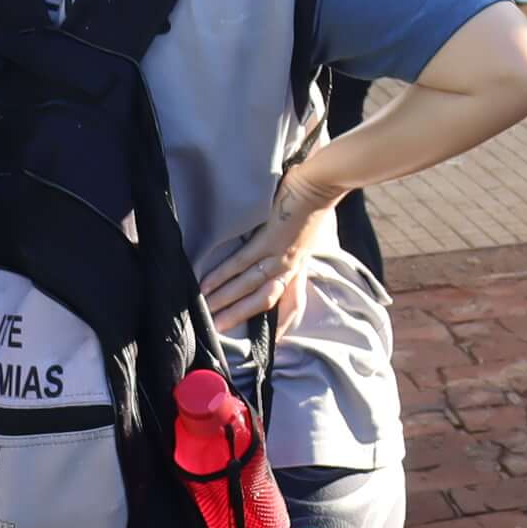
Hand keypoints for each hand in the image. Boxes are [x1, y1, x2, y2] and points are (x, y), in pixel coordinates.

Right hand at [198, 182, 339, 326]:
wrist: (320, 185)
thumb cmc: (313, 206)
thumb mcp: (306, 237)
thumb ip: (292, 251)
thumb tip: (276, 258)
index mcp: (298, 267)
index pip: (290, 302)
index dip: (282, 323)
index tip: (271, 342)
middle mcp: (289, 267)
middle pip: (262, 300)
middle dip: (237, 315)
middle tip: (216, 329)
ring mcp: (279, 254)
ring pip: (248, 285)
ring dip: (225, 299)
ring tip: (205, 309)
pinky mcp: (268, 240)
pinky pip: (241, 263)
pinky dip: (222, 275)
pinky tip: (207, 284)